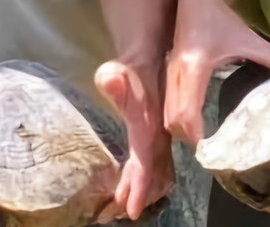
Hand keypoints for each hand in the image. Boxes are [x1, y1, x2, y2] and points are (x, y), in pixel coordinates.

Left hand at [94, 56, 173, 222]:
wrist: (147, 58)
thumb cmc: (128, 68)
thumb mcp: (115, 70)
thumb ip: (112, 78)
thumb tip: (109, 80)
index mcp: (149, 126)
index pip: (145, 161)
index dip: (139, 187)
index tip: (131, 210)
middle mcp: (159, 137)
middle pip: (152, 175)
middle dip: (136, 198)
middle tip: (113, 216)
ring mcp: (161, 140)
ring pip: (156, 175)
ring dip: (141, 193)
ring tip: (118, 210)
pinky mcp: (158, 141)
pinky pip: (155, 168)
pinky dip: (145, 184)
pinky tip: (129, 191)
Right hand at [164, 0, 269, 146]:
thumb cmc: (219, 18)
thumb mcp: (246, 37)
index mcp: (195, 67)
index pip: (186, 111)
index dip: (196, 135)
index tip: (211, 150)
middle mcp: (177, 74)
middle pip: (172, 120)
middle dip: (188, 140)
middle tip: (210, 152)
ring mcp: (169, 74)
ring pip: (166, 115)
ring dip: (181, 132)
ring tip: (204, 143)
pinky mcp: (168, 74)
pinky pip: (167, 106)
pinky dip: (178, 120)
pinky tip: (195, 125)